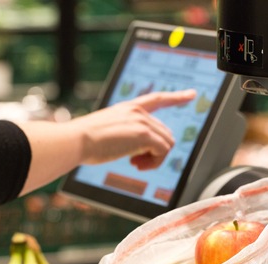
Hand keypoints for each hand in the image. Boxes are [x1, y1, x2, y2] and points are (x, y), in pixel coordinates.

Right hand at [74, 89, 197, 169]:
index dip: (176, 97)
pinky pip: (164, 151)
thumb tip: (138, 151)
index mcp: (128, 108)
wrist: (76, 140)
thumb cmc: (84, 141)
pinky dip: (155, 163)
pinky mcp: (144, 134)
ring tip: (135, 164)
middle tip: (135, 163)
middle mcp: (138, 111)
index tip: (191, 94)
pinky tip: (137, 165)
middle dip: (154, 151)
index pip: (157, 99)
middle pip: (164, 133)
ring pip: (167, 143)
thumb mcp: (107, 132)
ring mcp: (142, 122)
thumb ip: (125, 135)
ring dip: (155, 159)